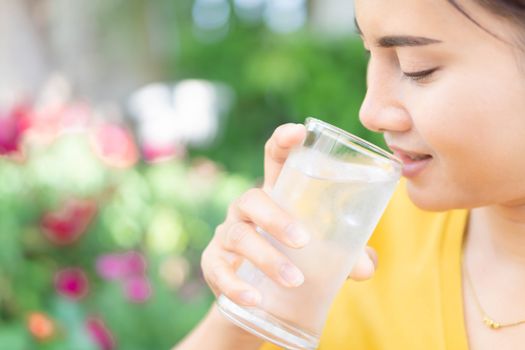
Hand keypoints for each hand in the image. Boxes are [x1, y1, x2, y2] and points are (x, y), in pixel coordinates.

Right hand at [201, 123, 377, 306]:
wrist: (259, 299)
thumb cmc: (294, 262)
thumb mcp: (322, 256)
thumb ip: (347, 256)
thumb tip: (366, 265)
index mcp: (277, 196)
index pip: (275, 159)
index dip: (283, 142)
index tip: (298, 132)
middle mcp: (248, 210)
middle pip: (253, 198)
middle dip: (276, 217)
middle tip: (303, 241)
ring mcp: (228, 235)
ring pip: (240, 235)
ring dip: (266, 257)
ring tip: (294, 280)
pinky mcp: (213, 263)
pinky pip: (219, 269)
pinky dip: (237, 285)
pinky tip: (255, 298)